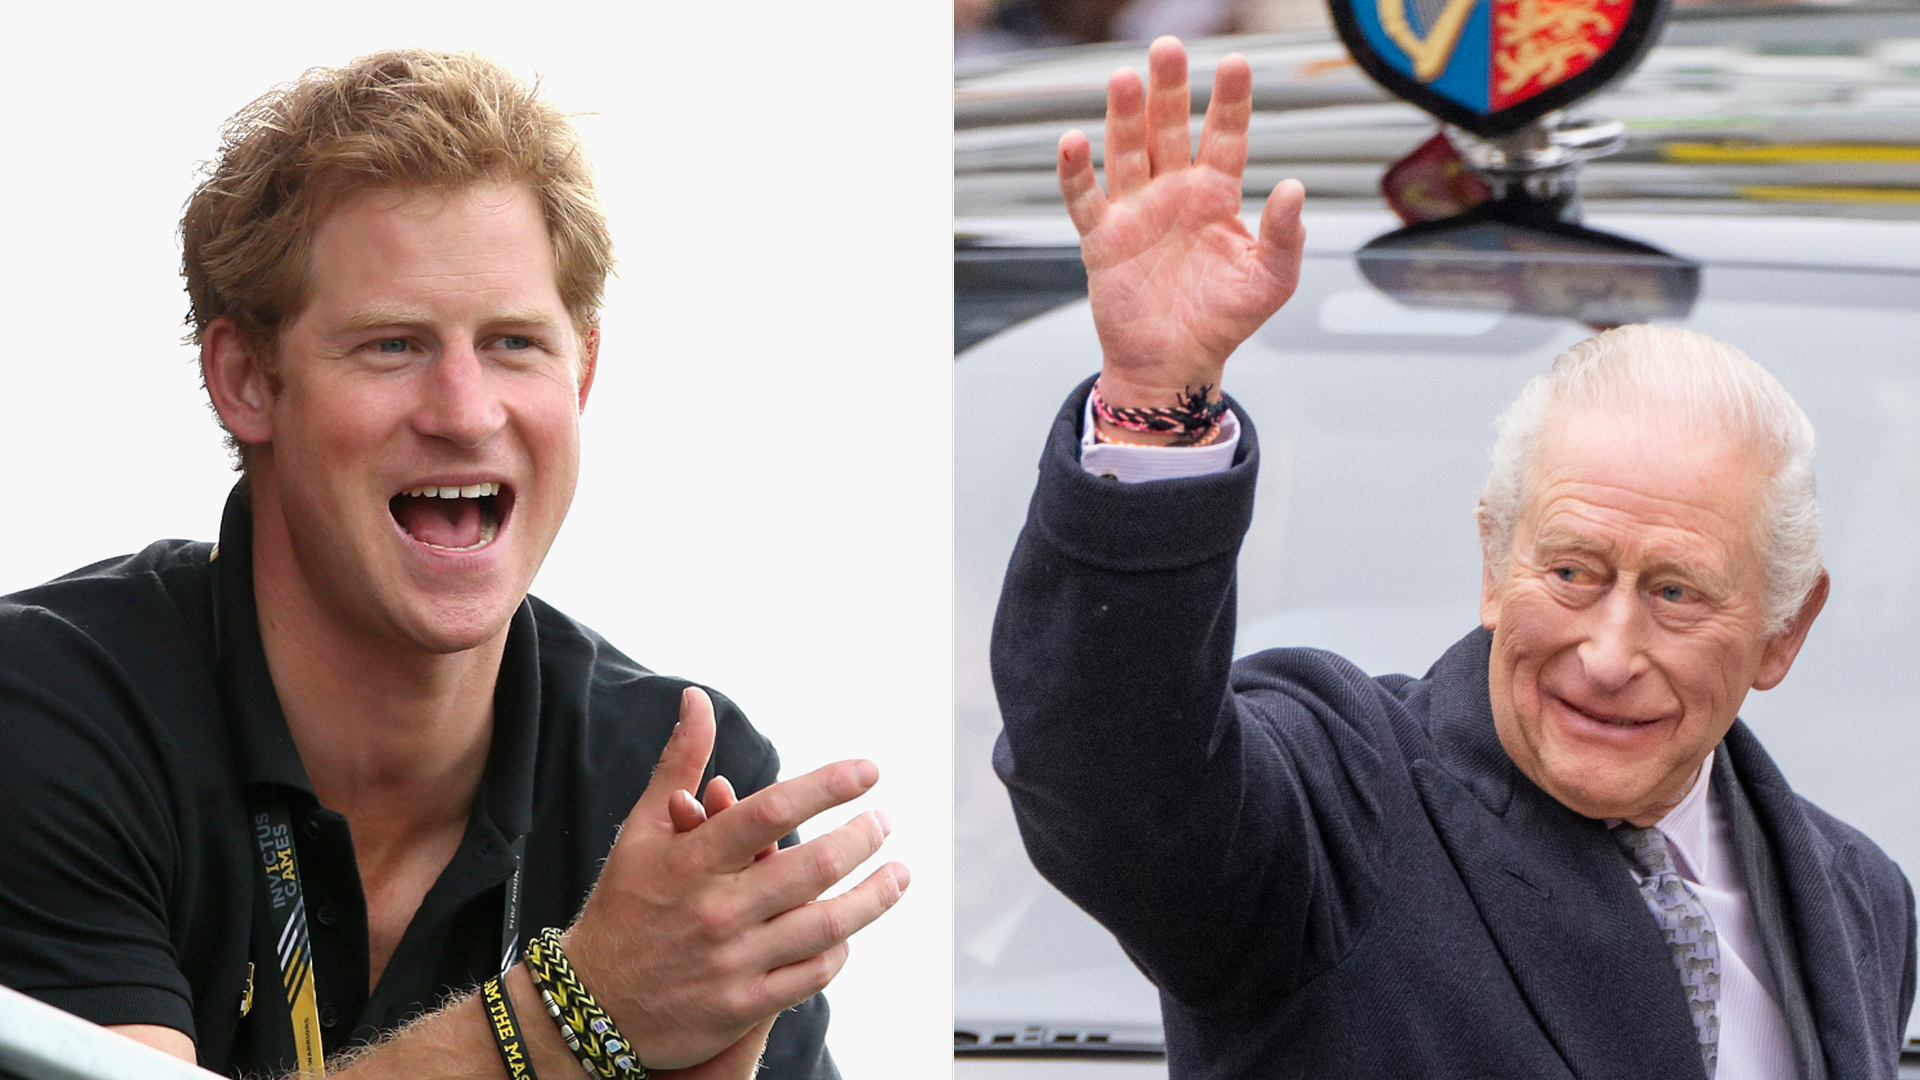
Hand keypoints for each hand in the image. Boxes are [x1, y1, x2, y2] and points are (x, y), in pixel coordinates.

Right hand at [564, 688, 907, 1069]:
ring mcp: (732, 961)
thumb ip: (678, 764)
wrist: (589, 1005)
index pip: (769, 812)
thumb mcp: (642, 831)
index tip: (868, 770)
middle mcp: (715, 910)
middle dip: (862, 838)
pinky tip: (851, 929)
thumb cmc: (624, 905)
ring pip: (826, 925)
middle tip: (883, 821)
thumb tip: (696, 698)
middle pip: (812, 867)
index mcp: (691, 861)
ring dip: (874, 896)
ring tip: (899, 873)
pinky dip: (840, 949)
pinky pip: (812, 975)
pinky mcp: (742, 1007)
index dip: (826, 786)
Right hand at [1059, 36, 1305, 414]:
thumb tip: (1294, 188)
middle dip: (1170, 90)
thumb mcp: (1271, 281)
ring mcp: (1135, 212)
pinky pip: (1085, 199)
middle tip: (1168, 48)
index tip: (1236, 63)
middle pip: (1170, 129)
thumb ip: (1286, 236)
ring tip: (1124, 78)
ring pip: (1127, 152)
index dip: (1230, 101)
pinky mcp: (1102, 240)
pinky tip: (1074, 142)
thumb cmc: (1223, 321)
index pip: (1226, 136)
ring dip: (1124, 116)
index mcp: (1216, 195)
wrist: (1173, 364)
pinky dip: (1076, 172)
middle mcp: (1173, 192)